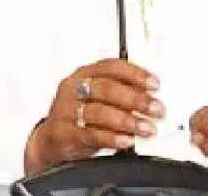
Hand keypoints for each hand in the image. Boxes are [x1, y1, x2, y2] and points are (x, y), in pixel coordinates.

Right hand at [24, 58, 163, 173]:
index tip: (154, 84)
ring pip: (99, 112)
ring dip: (127, 120)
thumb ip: (121, 95)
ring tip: (146, 128)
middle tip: (156, 109)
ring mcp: (67, 111)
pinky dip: (111, 137)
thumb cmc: (79, 115)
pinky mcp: (64, 133)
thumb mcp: (98, 99)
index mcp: (84, 74)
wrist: (51, 140)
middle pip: (107, 88)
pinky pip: (90, 134)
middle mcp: (74, 89)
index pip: (111, 67)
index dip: (135, 74)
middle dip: (136, 99)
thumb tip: (150, 99)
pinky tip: (126, 140)